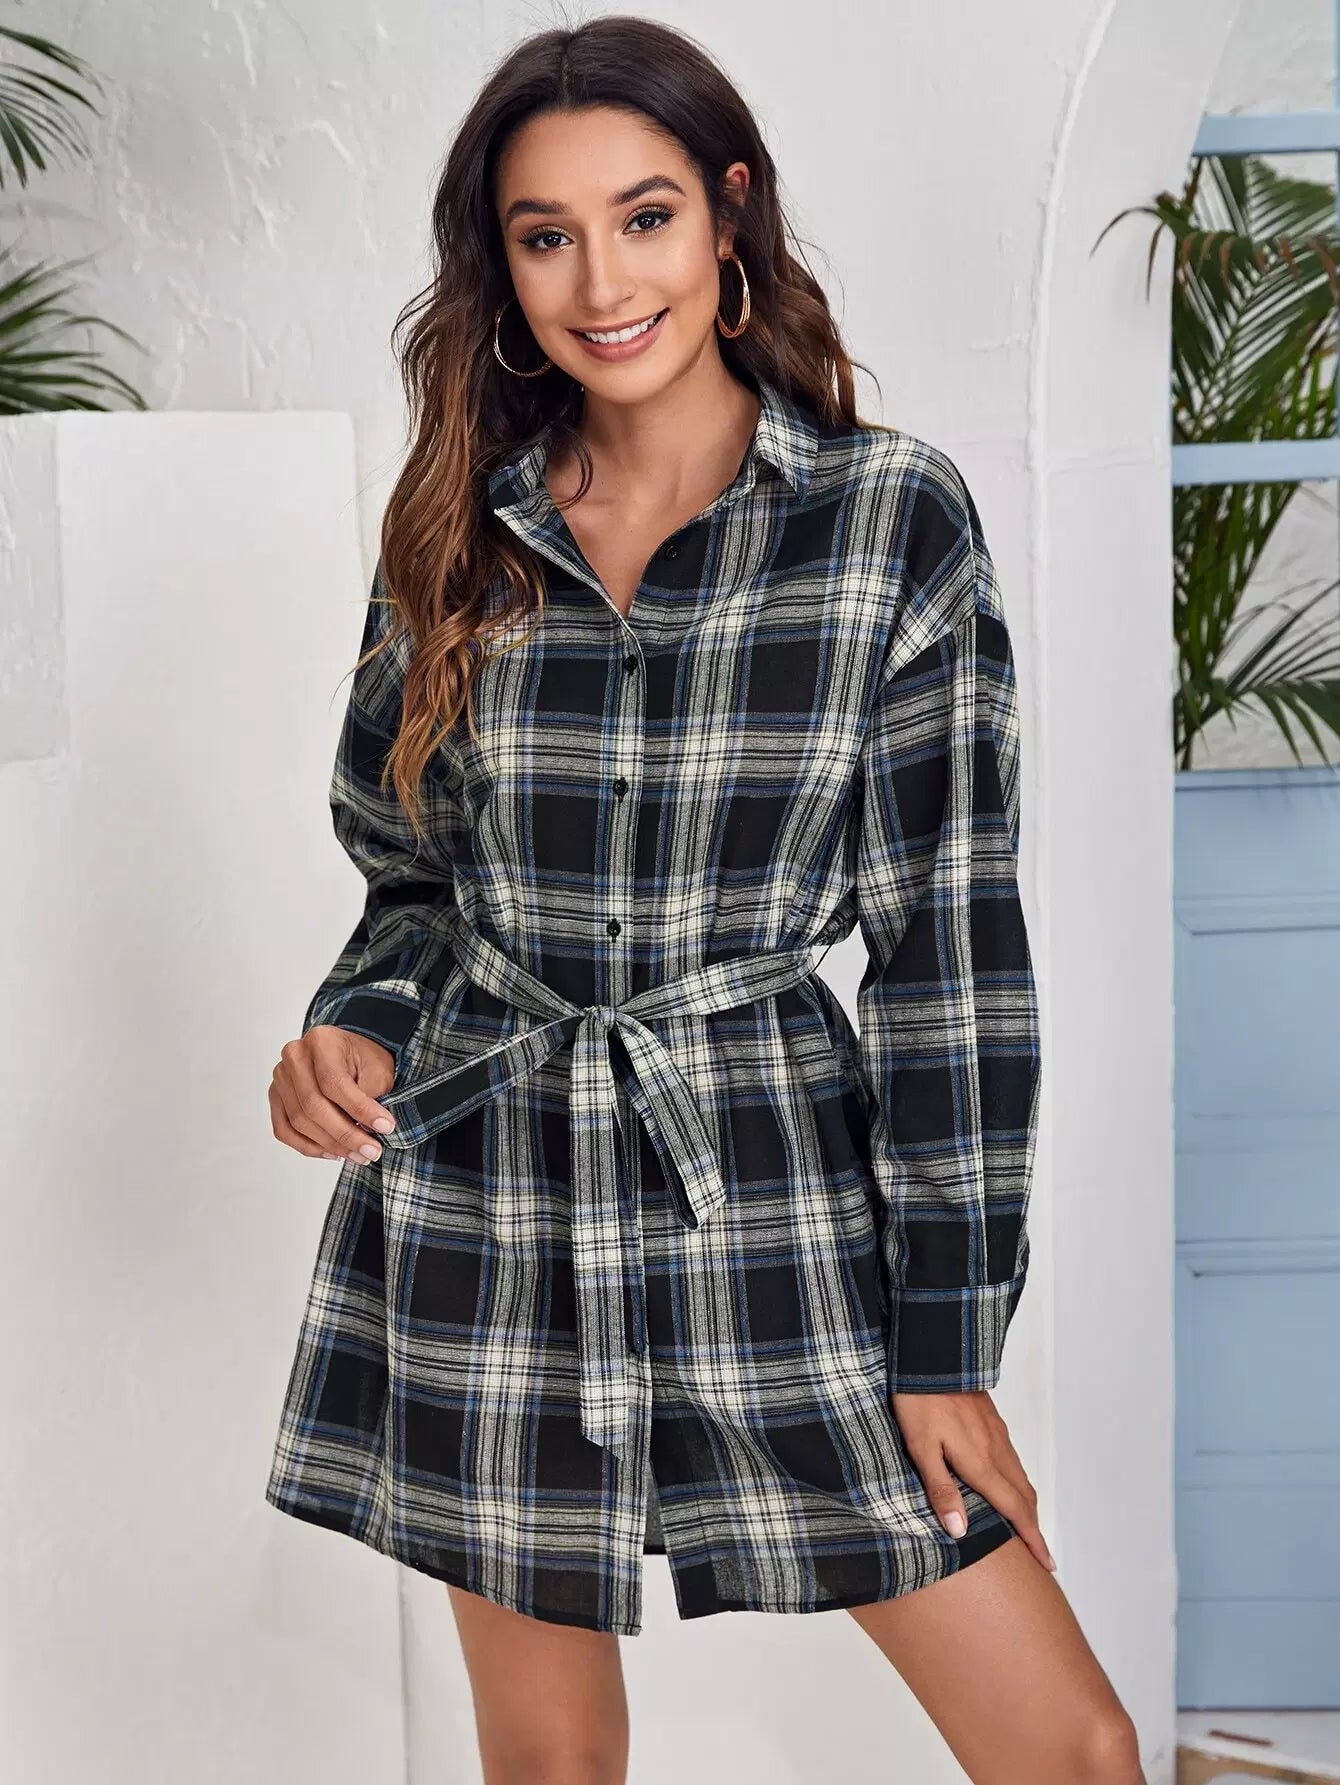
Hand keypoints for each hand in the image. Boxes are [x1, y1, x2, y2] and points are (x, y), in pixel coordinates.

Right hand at [269, 1026, 397, 1163]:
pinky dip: (309, 1147)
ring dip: (330, 1145)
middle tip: (372, 1151)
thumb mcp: (377, 1070)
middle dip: (346, 1135)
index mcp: (320, 1041)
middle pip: (313, 1106)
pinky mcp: (276, 1097)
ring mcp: (281, 1078)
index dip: (360, 1110)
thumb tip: (368, 1133)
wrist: (348, 1053)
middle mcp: (294, 1056)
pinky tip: (333, 1153)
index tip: (385, 1127)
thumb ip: (369, 1098)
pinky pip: (284, 1130)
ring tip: (358, 1154)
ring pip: (299, 1122)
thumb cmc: (363, 1059)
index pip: (335, 1083)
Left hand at [891, 1390, 1055, 1573]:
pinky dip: (1019, 1482)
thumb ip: (940, 1489)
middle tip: (1042, 1553)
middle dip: (1035, 1527)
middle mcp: (996, 1450)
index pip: (1014, 1509)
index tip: (1046, 1562)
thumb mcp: (921, 1448)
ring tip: (1029, 1526)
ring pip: (1021, 1477)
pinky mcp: (992, 1420)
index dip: (1031, 1538)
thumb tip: (960, 1530)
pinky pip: (1013, 1459)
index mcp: (980, 1463)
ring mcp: (996, 1434)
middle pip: (1024, 1496)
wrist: (932, 1356)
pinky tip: (1009, 1484)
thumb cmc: (918, 1400)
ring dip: (1029, 1505)